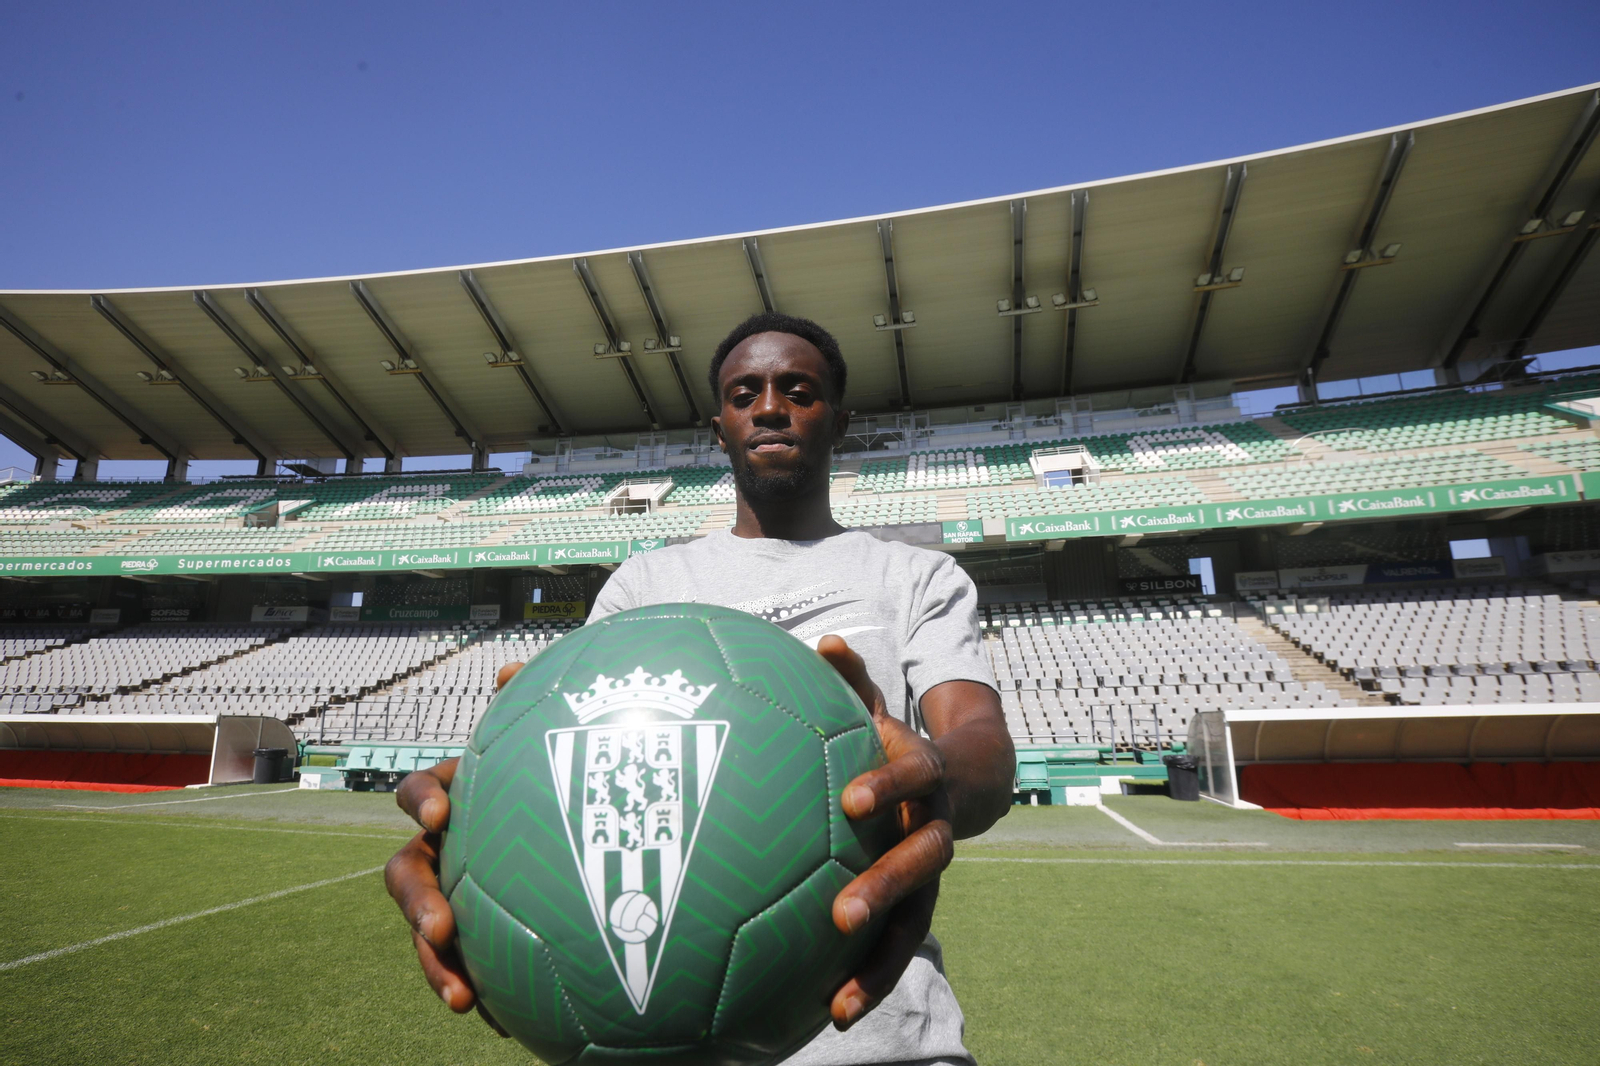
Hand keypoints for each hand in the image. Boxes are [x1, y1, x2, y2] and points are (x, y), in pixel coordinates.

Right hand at [383, 660, 525, 1034]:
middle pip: (408, 876)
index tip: (444, 812)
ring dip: (436, 965)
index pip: (420, 792)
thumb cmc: (552, 775)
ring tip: (462, 998)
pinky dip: (482, 992)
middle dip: (418, 903)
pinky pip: (469, 968)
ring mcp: (455, 896)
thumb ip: (531, 703)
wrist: (574, 822)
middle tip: (442, 927)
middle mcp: (443, 849)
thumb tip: (510, 669)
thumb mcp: (548, 738)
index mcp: (453, 799)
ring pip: (428, 933)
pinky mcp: (479, 939)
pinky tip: (503, 1021)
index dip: (424, 798)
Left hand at [815, 635, 953, 1031]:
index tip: (852, 800)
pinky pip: (895, 949)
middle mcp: (933, 830)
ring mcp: (929, 876)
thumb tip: (823, 642)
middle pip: (921, 864)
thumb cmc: (900, 740)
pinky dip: (867, 980)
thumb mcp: (880, 708)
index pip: (912, 780)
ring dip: (880, 965)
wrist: (968, 780)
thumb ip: (853, 680)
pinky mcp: (916, 908)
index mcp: (924, 779)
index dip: (887, 786)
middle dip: (886, 888)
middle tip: (843, 915)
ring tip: (839, 1006)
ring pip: (915, 924)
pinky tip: (826, 1015)